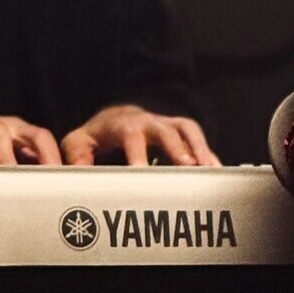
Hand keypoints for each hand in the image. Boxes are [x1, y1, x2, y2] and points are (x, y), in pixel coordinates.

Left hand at [61, 105, 220, 166]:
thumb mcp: (78, 143)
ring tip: (210, 170)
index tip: (141, 172)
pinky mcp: (179, 128)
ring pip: (187, 130)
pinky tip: (216, 170)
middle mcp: (148, 121)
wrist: (116, 116)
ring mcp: (166, 123)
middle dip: (177, 148)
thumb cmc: (97, 135)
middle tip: (187, 167)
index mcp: (123, 125)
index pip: (131, 136)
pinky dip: (207, 151)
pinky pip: (197, 136)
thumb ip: (76, 158)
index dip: (137, 154)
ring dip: (199, 148)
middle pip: (166, 131)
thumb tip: (77, 176)